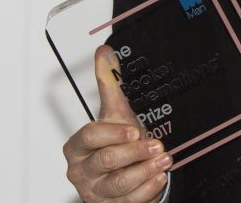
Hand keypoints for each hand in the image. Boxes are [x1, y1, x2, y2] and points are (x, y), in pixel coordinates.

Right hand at [63, 45, 170, 202]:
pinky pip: (130, 201)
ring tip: (163, 158)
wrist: (123, 172)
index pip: (88, 137)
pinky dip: (147, 189)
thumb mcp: (114, 112)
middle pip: (106, 161)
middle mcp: (82, 171)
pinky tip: (159, 176)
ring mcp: (96, 192)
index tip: (134, 129)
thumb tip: (104, 52)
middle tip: (155, 144)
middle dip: (134, 152)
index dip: (112, 133)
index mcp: (77, 147)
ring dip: (145, 170)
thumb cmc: (116, 142)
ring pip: (119, 183)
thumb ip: (108, 83)